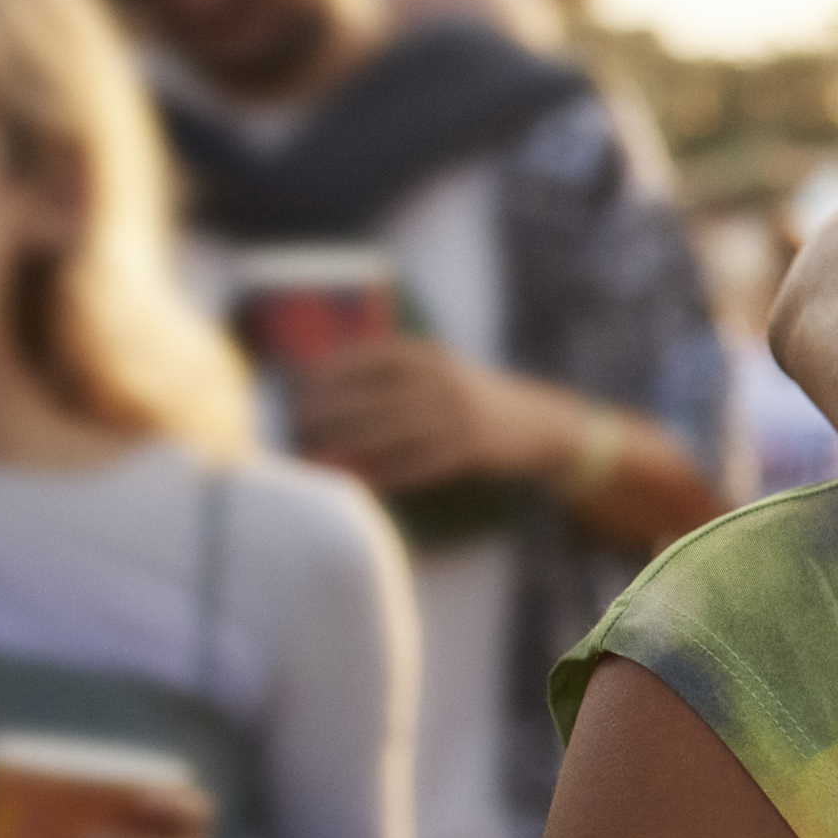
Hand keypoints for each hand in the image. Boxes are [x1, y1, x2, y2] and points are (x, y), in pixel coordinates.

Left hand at [291, 336, 578, 489]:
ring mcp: (457, 414)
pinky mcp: (470, 448)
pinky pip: (418, 464)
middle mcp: (442, 380)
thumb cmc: (472, 399)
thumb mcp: (440, 371)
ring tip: (318, 457)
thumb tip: (326, 383)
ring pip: (391, 432)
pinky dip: (386, 474)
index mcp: (430, 356)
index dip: (330, 371)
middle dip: (330, 411)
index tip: (298, 386)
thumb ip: (393, 373)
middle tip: (297, 424)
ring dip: (349, 446)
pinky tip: (361, 481)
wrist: (539, 423)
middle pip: (373, 396)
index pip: (369, 357)